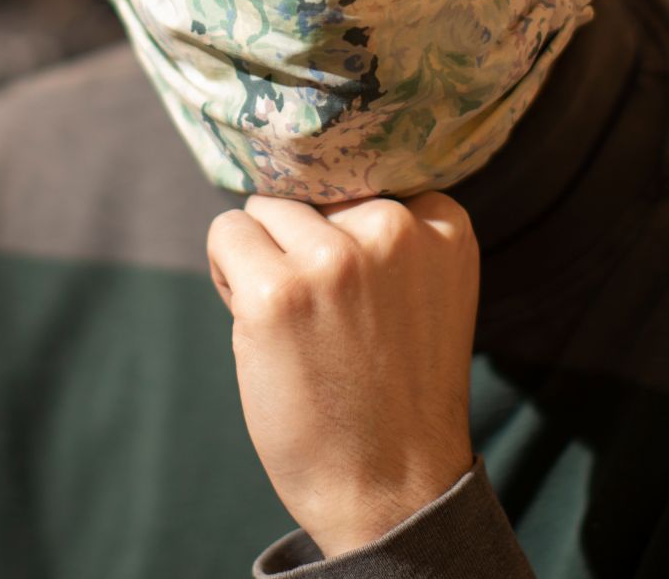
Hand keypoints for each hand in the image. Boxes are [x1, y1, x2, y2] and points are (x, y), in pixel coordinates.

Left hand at [205, 191, 479, 557]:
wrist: (391, 487)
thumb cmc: (396, 393)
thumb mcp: (425, 292)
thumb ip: (387, 238)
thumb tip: (304, 188)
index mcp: (443, 224)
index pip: (364, 181)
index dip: (345, 231)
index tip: (360, 292)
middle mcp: (393, 229)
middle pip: (313, 191)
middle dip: (302, 239)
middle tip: (320, 314)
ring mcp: (335, 259)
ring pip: (265, 206)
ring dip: (262, 254)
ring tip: (290, 320)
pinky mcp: (276, 291)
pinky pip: (226, 233)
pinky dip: (227, 272)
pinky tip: (258, 323)